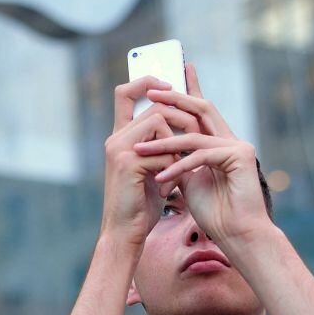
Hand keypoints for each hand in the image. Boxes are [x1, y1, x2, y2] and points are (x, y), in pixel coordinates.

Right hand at [100, 75, 202, 246]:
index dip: (146, 82)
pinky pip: (161, 150)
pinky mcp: (126, 163)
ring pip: (159, 121)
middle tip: (197, 136)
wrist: (125, 232)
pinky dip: (173, 166)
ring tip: (180, 166)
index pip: (125, 92)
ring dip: (178, 142)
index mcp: (120, 136)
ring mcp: (118, 148)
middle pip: (154, 105)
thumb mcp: (152, 167)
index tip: (169, 83)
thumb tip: (185, 123)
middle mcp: (116, 137)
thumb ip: (160, 145)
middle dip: (181, 118)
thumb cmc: (142, 202)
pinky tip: (170, 185)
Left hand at [132, 64, 271, 246]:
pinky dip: (178, 166)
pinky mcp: (241, 156)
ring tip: (137, 150)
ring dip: (163, 143)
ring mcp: (239, 146)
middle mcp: (232, 140)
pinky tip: (160, 178)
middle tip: (151, 93)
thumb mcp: (190, 181)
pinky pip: (201, 155)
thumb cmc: (216, 213)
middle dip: (175, 99)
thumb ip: (180, 160)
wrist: (239, 236)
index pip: (201, 112)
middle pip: (201, 109)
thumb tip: (161, 145)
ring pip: (194, 135)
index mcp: (221, 144)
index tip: (170, 78)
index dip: (188, 92)